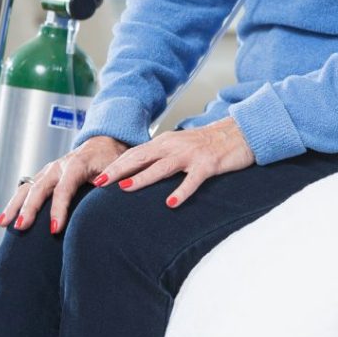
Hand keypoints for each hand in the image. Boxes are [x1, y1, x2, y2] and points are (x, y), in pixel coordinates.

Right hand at [0, 134, 129, 234]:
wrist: (105, 143)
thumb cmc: (111, 159)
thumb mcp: (116, 169)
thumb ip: (110, 181)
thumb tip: (107, 197)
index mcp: (78, 164)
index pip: (65, 188)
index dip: (59, 209)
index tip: (55, 229)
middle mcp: (60, 166)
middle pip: (40, 187)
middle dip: (30, 208)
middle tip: (21, 227)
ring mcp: (50, 170)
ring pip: (28, 187)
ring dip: (15, 205)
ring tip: (3, 224)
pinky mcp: (45, 176)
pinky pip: (26, 189)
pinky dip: (15, 203)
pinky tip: (4, 219)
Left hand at [93, 117, 253, 209]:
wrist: (240, 132)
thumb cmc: (209, 144)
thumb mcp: (181, 148)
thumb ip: (162, 158)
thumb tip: (140, 173)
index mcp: (166, 142)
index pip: (136, 153)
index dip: (116, 164)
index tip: (97, 177)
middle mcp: (175, 145)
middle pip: (142, 157)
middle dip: (120, 169)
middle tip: (99, 182)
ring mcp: (191, 155)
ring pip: (163, 166)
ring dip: (143, 177)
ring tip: (125, 188)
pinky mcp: (208, 165)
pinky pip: (193, 180)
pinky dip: (182, 191)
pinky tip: (171, 203)